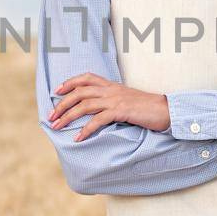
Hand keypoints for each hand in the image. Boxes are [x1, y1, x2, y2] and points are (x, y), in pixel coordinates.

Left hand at [49, 73, 169, 141]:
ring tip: (57, 127)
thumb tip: (98, 111)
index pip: (86, 78)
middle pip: (79, 92)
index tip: (56, 91)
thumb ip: (112, 101)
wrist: (166, 110)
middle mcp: (111, 90)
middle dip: (62, 104)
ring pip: (84, 105)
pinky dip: (85, 129)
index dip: (69, 82)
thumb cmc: (147, 108)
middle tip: (51, 116)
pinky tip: (78, 138)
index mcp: (112, 85)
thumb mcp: (127, 100)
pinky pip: (98, 120)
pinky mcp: (121, 111)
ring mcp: (116, 100)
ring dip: (68, 116)